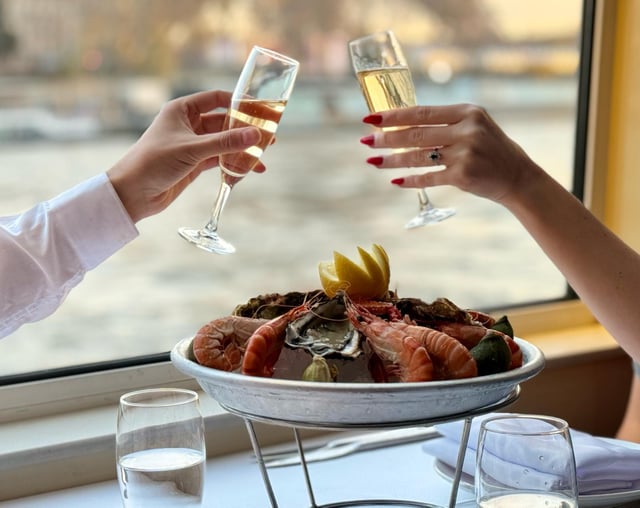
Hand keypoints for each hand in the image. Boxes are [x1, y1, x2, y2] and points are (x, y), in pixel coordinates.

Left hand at [107, 90, 261, 222]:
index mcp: (182, 110)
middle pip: (224, 122)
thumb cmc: (154, 162)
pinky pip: (220, 158)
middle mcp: (188, 124)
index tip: (259, 108)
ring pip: (224, 142)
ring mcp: (192, 145)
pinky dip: (234, 162)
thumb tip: (256, 135)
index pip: (216, 99)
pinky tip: (251, 168)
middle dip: (245, 129)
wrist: (133, 193)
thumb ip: (225, 143)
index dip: (238, 102)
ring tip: (264, 153)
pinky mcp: (195, 163)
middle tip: (268, 134)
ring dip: (242, 148)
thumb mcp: (192, 150)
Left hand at [360, 104, 542, 205]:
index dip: (393, 116)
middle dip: (386, 138)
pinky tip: (395, 181)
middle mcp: (466, 130)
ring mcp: (465, 154)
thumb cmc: (490, 148)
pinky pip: (429, 177)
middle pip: (415, 134)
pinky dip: (411, 180)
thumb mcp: (474, 125)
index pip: (421, 112)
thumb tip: (402, 125)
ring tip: (373, 161)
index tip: (371, 118)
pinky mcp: (463, 176)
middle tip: (365, 141)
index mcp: (466, 112)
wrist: (518, 176)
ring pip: (418, 157)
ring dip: (392, 161)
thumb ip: (444, 123)